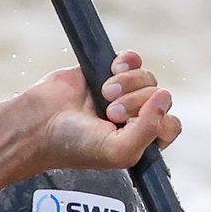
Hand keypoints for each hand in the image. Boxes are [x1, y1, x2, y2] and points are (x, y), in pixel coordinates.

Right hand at [22, 50, 181, 170]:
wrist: (40, 123)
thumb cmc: (75, 145)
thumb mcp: (119, 151)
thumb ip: (148, 129)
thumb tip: (165, 97)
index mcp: (141, 141)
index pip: (170, 125)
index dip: (156, 121)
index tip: (131, 125)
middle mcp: (135, 117)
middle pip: (159, 98)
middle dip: (135, 103)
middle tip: (110, 113)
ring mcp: (124, 94)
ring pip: (147, 77)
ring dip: (127, 84)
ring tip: (103, 95)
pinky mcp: (109, 72)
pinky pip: (133, 60)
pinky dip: (126, 63)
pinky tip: (110, 72)